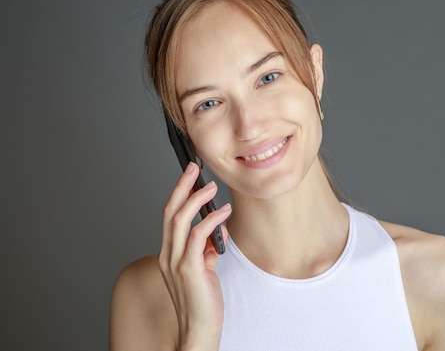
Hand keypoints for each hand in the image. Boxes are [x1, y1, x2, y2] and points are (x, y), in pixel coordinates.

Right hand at [159, 162, 231, 350]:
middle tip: (193, 168)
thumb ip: (205, 250)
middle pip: (169, 212)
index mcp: (168, 255)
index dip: (177, 194)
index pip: (169, 217)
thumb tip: (214, 231)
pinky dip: (211, 220)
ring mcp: (175, 262)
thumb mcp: (204, 270)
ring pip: (179, 220)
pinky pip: (198, 236)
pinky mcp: (189, 269)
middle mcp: (167, 256)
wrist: (199, 331)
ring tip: (211, 187)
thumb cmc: (202, 303)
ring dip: (195, 199)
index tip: (189, 177)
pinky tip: (223, 213)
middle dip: (181, 187)